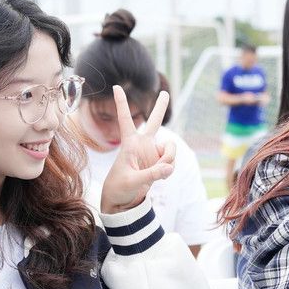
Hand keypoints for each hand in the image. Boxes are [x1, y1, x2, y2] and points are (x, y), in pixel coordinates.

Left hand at [99, 86, 175, 213]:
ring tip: (160, 172)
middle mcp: (142, 144)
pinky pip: (172, 161)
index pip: (125, 119)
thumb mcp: (132, 182)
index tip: (116, 87)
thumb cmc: (119, 189)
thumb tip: (169, 166)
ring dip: (169, 159)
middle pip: (154, 122)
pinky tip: (161, 176)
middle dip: (161, 108)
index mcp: (129, 144)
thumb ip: (151, 174)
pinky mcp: (160, 163)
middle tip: (165, 93)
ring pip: (170, 148)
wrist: (123, 202)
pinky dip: (170, 169)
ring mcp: (152, 153)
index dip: (122, 103)